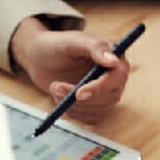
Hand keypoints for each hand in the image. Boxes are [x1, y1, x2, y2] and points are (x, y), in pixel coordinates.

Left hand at [9, 18, 128, 122]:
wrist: (41, 58)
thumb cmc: (57, 46)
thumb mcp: (73, 42)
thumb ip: (95, 47)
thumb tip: (114, 61)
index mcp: (115, 57)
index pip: (117, 77)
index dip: (100, 87)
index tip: (79, 93)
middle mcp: (115, 76)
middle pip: (110, 97)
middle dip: (81, 98)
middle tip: (56, 87)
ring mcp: (107, 92)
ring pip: (99, 109)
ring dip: (73, 104)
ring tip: (55, 87)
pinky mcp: (97, 105)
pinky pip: (90, 117)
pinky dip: (73, 112)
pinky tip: (61, 98)